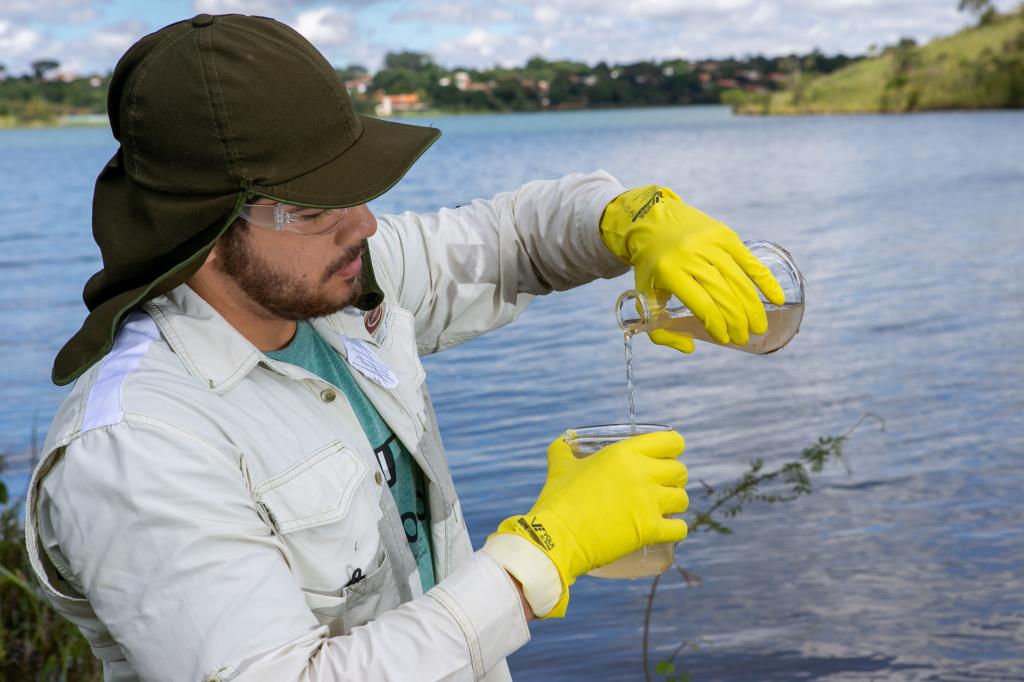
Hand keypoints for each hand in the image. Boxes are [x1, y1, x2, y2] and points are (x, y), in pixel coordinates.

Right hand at [491, 431, 687, 616]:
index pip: (670, 441)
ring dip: (675, 502)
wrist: (556, 536)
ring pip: (682, 498)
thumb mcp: (560, 465)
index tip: (668, 455)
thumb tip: (565, 439)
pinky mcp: (650, 529)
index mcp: (624, 453)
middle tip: (662, 485)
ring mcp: (648, 502)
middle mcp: (641, 474)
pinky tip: (668, 529)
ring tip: (664, 507)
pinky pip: (679, 528)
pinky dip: (676, 529)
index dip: (673, 447)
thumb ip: (564, 448)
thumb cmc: (558, 499)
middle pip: (680, 470)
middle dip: (674, 478)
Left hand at [600, 186, 784, 351]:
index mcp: (670, 272)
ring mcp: (710, 244)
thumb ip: (659, 329)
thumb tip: (690, 347)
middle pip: (724, 296)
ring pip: (739, 282)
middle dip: (737, 322)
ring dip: (752, 308)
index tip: (724, 339)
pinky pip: (750, 262)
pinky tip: (777, 299)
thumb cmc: (651, 266)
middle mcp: (691, 255)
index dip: (718, 326)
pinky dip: (766, 281)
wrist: (652, 221)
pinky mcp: (724, 235)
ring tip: (758, 327)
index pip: (703, 306)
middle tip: (744, 337)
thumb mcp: (644, 296)